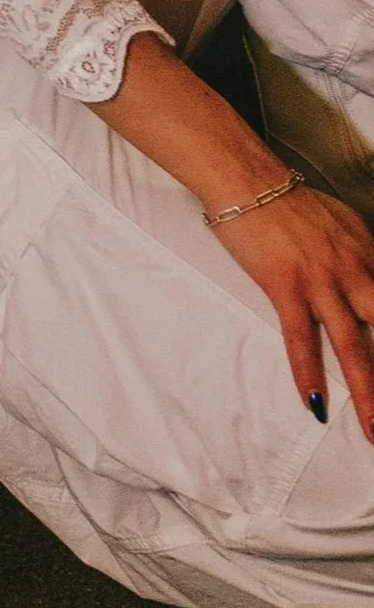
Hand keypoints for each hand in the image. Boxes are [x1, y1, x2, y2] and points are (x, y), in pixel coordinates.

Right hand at [210, 182, 373, 434]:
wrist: (246, 177)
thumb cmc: (285, 199)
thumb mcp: (340, 222)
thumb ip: (357, 254)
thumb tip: (366, 277)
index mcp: (368, 255)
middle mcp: (355, 270)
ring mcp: (321, 280)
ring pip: (353, 345)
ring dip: (367, 392)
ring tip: (373, 429)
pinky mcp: (285, 285)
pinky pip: (300, 337)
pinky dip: (308, 372)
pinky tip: (315, 404)